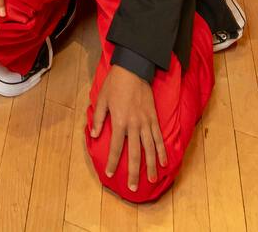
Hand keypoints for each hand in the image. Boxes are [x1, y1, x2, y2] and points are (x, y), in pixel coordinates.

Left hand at [90, 65, 165, 194]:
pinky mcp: (154, 118)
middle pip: (135, 153)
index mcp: (119, 121)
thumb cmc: (115, 84)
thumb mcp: (101, 100)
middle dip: (134, 172)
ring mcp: (146, 122)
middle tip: (133, 187)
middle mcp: (134, 125)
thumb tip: (93, 135)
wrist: (133, 69)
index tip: (111, 175)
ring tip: (151, 180)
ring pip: (150, 149)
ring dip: (150, 166)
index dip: (113, 162)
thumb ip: (98, 118)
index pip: (116, 147)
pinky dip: (162, 150)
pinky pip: (159, 138)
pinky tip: (164, 162)